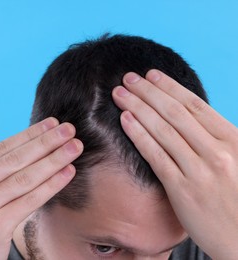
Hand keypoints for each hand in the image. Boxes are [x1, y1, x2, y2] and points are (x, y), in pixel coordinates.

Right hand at [0, 118, 82, 259]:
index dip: (26, 135)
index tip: (50, 124)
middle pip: (12, 160)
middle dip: (44, 142)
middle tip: (69, 129)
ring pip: (23, 179)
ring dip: (53, 160)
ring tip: (74, 148)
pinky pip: (29, 201)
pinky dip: (51, 186)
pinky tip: (67, 174)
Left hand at [112, 69, 237, 258]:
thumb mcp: (237, 161)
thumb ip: (216, 139)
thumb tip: (190, 117)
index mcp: (233, 140)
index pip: (195, 106)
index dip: (170, 87)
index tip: (151, 74)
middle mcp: (218, 152)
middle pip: (175, 113)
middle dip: (148, 92)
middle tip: (127, 78)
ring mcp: (200, 171)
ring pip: (163, 131)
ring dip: (138, 108)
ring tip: (119, 94)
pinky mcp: (182, 189)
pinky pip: (156, 156)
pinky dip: (139, 135)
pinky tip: (124, 121)